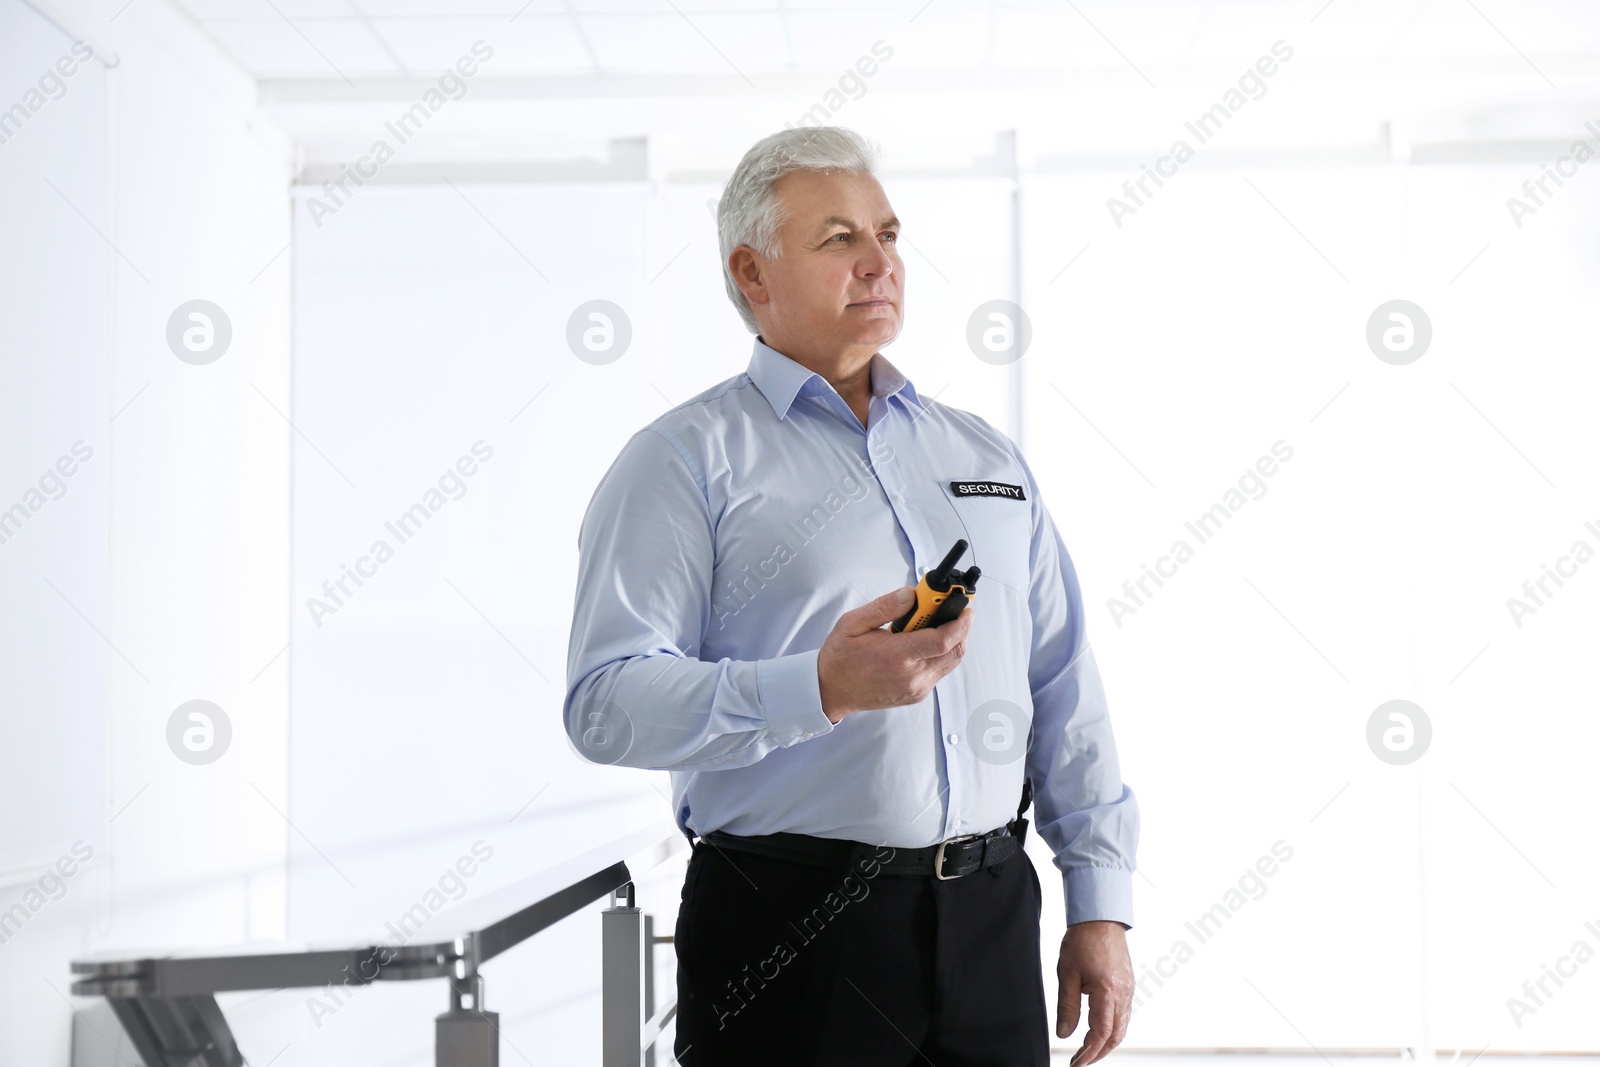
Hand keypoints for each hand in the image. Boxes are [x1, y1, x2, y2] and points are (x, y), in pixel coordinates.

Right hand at [817, 586, 972, 721]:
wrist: (830, 691)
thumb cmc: (840, 657)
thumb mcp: (853, 623)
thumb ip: (885, 607)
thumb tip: (911, 595)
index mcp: (896, 656)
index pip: (943, 639)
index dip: (960, 622)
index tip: (965, 607)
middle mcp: (911, 676)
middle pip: (954, 651)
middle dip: (961, 628)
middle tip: (955, 611)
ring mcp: (916, 689)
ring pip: (951, 663)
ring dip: (953, 641)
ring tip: (940, 624)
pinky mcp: (917, 695)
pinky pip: (940, 672)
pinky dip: (942, 655)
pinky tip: (927, 643)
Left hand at [1056, 920, 1132, 1065]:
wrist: (1100, 917)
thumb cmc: (1082, 940)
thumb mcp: (1067, 974)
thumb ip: (1067, 1007)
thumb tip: (1064, 1034)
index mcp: (1107, 991)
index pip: (1100, 1033)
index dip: (1089, 1052)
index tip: (1076, 1064)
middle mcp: (1123, 993)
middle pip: (1116, 1035)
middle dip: (1099, 1053)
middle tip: (1081, 1062)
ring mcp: (1129, 989)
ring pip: (1122, 1026)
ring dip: (1107, 1042)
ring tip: (1088, 1050)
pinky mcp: (1129, 984)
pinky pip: (1124, 1013)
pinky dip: (1113, 1028)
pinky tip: (1099, 1030)